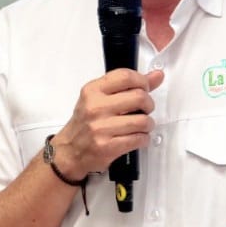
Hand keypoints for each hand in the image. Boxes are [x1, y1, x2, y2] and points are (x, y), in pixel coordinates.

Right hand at [48, 68, 163, 179]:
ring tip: (142, 126)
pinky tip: (137, 137)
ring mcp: (101, 128)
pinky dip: (143, 138)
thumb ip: (128, 86)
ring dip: (148, 124)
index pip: (125, 77)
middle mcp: (95, 107)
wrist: (69, 150)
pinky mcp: (107, 146)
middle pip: (139, 97)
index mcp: (93, 91)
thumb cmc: (85, 123)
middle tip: (145, 109)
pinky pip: (139, 139)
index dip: (143, 81)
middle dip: (149, 104)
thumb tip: (156, 76)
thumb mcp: (99, 98)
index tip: (145, 88)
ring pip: (142, 120)